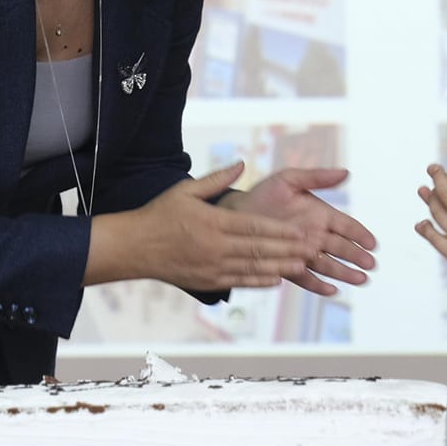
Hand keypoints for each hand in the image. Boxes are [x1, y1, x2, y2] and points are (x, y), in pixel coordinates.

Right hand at [117, 163, 318, 291]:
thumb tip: (241, 164)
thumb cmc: (160, 215)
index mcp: (212, 222)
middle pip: (258, 249)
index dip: (279, 230)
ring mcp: (211, 267)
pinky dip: (259, 281)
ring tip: (302, 265)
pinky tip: (277, 279)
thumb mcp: (185, 190)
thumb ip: (216, 179)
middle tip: (312, 248)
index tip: (300, 230)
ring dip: (279, 267)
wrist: (134, 248)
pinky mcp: (207, 281)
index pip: (253, 227)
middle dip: (288, 249)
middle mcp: (214, 247)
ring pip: (252, 268)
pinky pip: (239, 282)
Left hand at [219, 168, 377, 296]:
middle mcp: (315, 235)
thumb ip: (316, 177)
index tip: (372, 244)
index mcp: (320, 214)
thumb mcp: (289, 179)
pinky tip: (331, 291)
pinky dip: (318, 285)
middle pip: (341, 248)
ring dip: (344, 273)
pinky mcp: (288, 266)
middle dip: (356, 256)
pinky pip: (306, 278)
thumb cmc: (263, 195)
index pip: (346, 225)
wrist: (236, 214)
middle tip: (370, 265)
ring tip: (360, 280)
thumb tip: (346, 173)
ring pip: (328, 265)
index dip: (360, 234)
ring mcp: (302, 252)